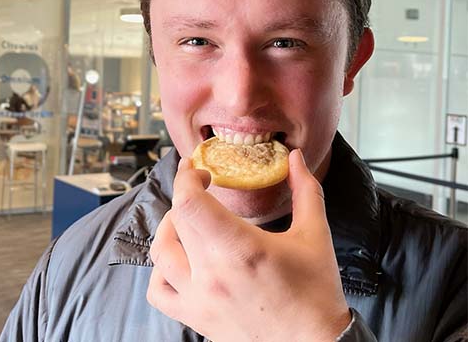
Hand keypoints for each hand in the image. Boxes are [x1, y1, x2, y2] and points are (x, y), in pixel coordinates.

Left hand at [147, 149, 350, 341]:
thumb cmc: (315, 293)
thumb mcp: (314, 235)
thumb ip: (305, 190)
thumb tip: (295, 157)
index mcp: (240, 248)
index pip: (189, 202)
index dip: (187, 177)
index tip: (199, 170)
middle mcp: (212, 273)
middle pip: (176, 218)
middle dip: (185, 194)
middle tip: (200, 187)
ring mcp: (199, 299)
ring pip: (160, 251)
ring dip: (169, 227)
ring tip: (188, 220)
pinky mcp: (197, 318)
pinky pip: (158, 292)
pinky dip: (160, 270)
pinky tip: (180, 260)